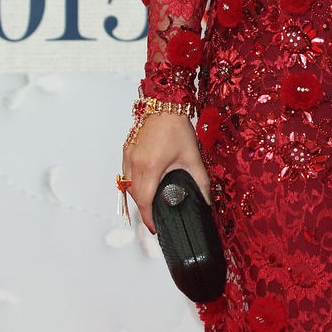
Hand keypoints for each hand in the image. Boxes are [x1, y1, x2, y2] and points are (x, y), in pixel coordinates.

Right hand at [122, 112, 210, 233]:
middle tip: (155, 218)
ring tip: (151, 204)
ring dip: (138, 197)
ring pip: (127, 186)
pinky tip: (145, 185)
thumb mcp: (192, 157)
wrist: (165, 104)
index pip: (145, 201)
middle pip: (134, 196)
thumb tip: (206, 200)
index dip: (148, 217)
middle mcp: (135, 163)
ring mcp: (128, 156)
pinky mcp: (127, 151)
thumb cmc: (176, 127)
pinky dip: (133, 183)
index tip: (154, 227)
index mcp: (151, 167)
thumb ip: (200, 181)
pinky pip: (125, 174)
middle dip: (144, 209)